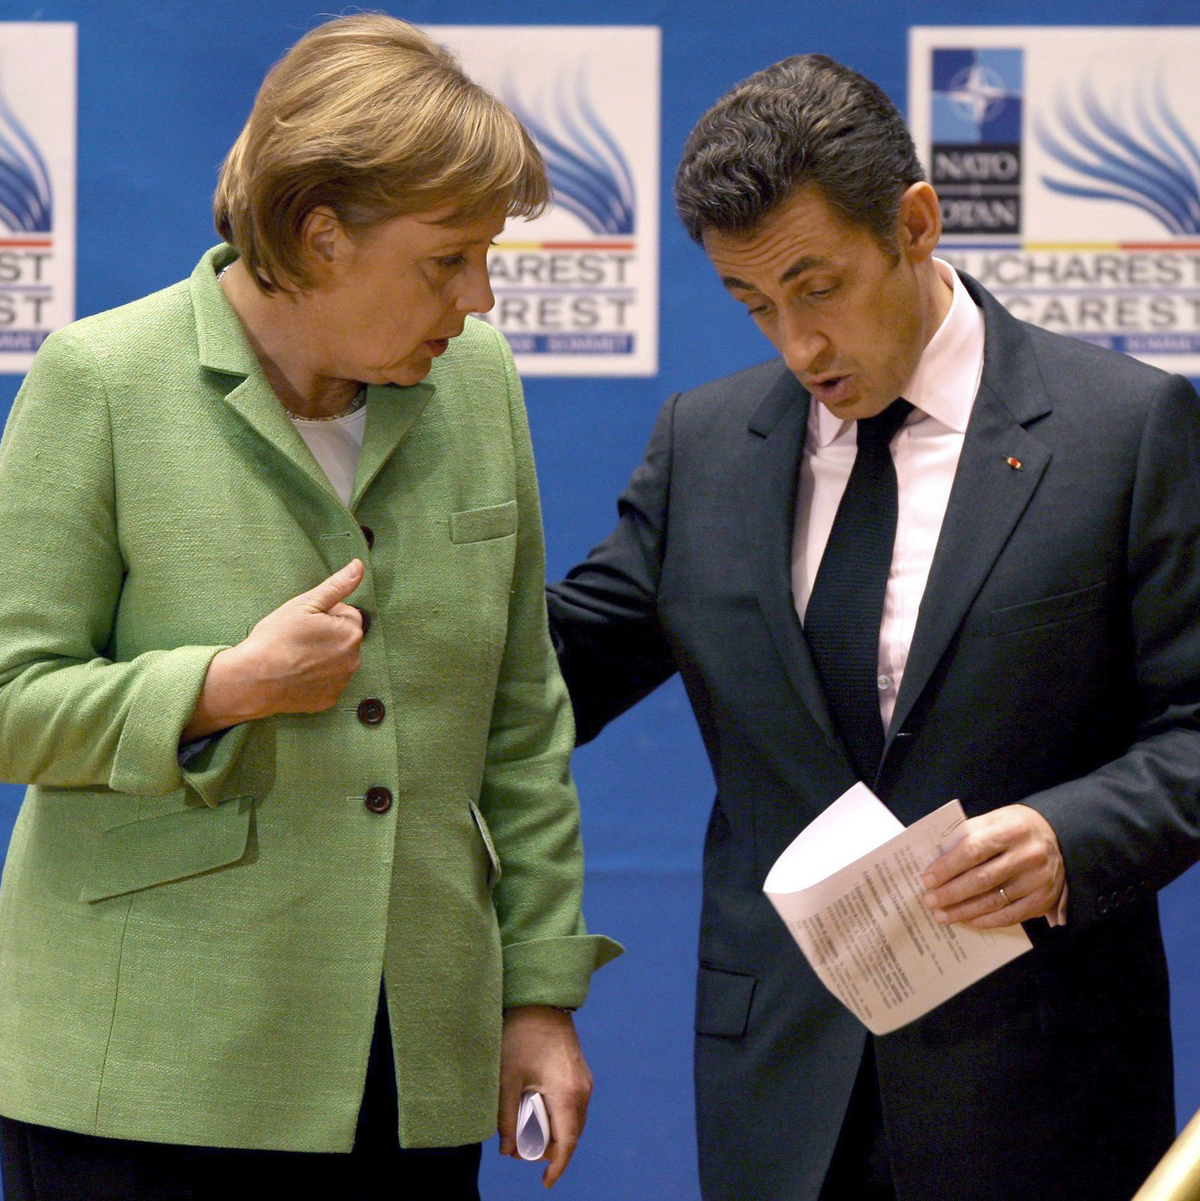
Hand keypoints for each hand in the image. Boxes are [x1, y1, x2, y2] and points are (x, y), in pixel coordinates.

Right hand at [183, 560, 364, 737]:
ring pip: (336, 660)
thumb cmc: (276, 638)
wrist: (253, 679)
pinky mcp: (329, 699)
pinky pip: (327, 681)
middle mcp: (354, 660)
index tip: (305, 622)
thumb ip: (337, 585)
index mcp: (351, 633)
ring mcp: (342, 682)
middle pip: (344, 638)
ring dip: (323, 655)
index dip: (324, 614)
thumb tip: (359, 566)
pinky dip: (316, 677)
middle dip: (327, 634)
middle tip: (298, 638)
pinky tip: (296, 673)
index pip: (347, 614)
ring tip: (295, 656)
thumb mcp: (305, 604)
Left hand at [498, 1006, 591, 1187]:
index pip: (567, 1143)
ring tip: (524, 1130)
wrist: (542, 1001)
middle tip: (520, 1149)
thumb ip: (505, 1115)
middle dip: (549, 1150)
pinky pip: (573, 1106)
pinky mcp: (580, 1073)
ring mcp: (584, 1081)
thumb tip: (506, 1149)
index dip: (557, 1166)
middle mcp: (582, 1091)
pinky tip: (536, 1111)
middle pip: (571, 1136)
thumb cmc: (522, 1035)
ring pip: (573, 1122)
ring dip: (553, 1133)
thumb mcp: (508, 1077)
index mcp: (566, 1094)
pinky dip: (558, 1117)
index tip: (545, 1182)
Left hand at [921, 803, 1064, 927]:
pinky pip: (1010, 916)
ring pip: (994, 901)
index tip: (927, 879)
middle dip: (951, 893)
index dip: (947, 867)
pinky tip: (967, 920)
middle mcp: (1028, 855)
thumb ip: (967, 835)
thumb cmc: (1014, 828)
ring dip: (964, 910)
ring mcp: (1038, 880)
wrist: (1058, 837)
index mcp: (1011, 830)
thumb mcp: (993, 820)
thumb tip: (937, 859)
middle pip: (982, 879)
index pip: (973, 850)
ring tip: (942, 914)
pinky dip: (986, 920)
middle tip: (930, 901)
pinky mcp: (1043, 900)